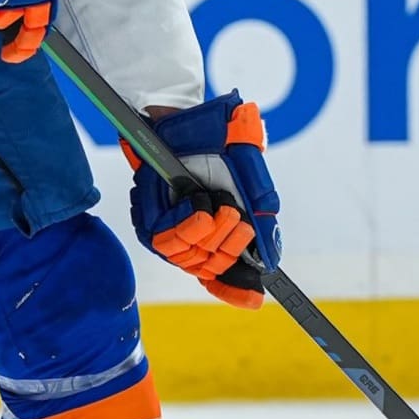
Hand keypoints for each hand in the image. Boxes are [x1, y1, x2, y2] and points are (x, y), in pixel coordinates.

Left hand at [125, 93, 280, 308]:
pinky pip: (168, 239)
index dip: (235, 291)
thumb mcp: (250, 177)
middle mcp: (189, 236)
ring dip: (212, 235)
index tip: (253, 299)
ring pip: (190, 258)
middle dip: (230, 247)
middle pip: (209, 268)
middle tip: (239, 220)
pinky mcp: (148, 219)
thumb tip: (271, 257)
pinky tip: (198, 204)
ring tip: (224, 209)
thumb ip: (261, 213)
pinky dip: (189, 225)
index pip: (221, 274)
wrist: (184, 119)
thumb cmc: (216, 145)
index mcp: (214, 231)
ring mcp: (167, 230)